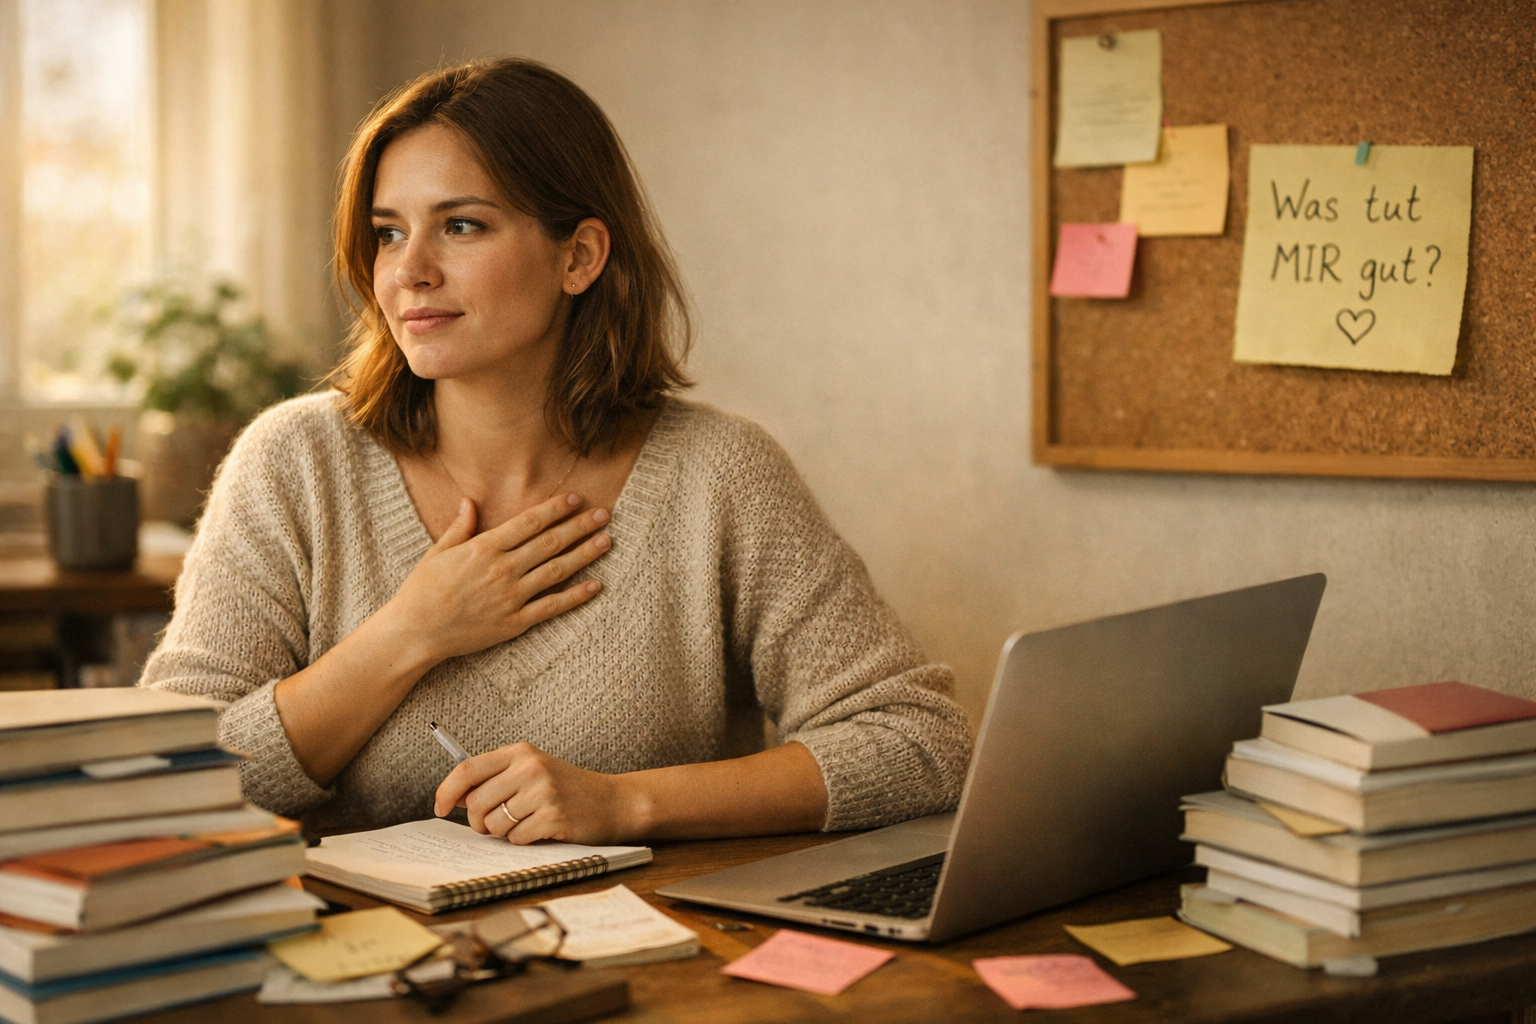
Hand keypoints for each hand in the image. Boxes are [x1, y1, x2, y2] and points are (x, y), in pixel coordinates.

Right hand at [385, 493, 610, 664]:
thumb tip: (470, 501)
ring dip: (584, 554)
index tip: (576, 499)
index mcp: (484, 548)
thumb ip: (460, 528)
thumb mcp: (438, 552)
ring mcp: (510, 597)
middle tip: (604, 514)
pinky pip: (551, 607)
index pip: (529, 523)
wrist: (415, 632)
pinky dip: (575, 596)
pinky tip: (595, 585)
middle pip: (550, 543)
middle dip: (580, 526)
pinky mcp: (514, 622)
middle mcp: (502, 569)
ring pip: (557, 571)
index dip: (555, 509)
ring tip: (606, 541)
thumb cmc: (422, 590)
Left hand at [434, 743, 634, 845]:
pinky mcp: (554, 816)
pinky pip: (517, 838)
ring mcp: (543, 792)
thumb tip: (458, 797)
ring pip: (495, 824)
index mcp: (520, 752)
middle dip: (479, 822)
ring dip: (503, 833)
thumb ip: (496, 779)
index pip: (467, 768)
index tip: (440, 807)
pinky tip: (541, 831)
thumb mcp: (532, 772)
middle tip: (495, 824)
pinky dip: (523, 841)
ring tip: (524, 824)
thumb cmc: (567, 789)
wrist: (612, 801)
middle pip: (478, 802)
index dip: (447, 790)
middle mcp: (530, 767)